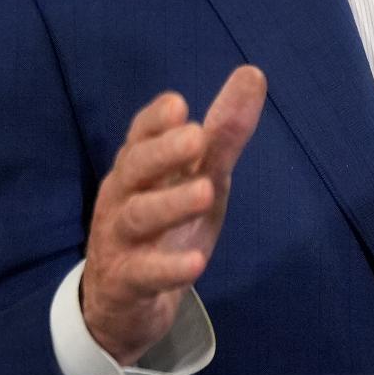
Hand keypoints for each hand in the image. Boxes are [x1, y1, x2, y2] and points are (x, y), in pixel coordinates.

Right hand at [81, 66, 265, 365]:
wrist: (122, 301)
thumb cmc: (165, 224)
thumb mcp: (199, 176)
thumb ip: (224, 132)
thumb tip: (254, 73)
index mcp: (138, 167)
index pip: (140, 135)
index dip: (155, 120)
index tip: (179, 104)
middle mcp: (123, 196)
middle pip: (134, 168)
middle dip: (163, 151)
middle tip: (197, 136)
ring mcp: (119, 239)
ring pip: (138, 216)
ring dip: (170, 203)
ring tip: (206, 191)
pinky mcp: (126, 282)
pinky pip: (143, 274)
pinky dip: (168, 269)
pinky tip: (196, 263)